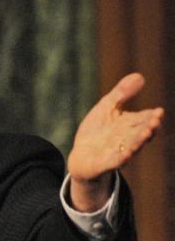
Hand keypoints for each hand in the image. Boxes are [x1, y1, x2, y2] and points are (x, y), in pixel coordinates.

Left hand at [67, 73, 163, 210]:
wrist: (82, 158)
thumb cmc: (97, 131)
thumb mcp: (106, 108)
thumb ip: (121, 93)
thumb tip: (140, 76)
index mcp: (131, 125)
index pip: (145, 120)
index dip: (152, 117)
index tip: (158, 112)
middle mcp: (128, 139)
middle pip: (141, 133)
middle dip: (149, 127)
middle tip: (155, 120)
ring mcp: (118, 152)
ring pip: (132, 147)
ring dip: (139, 141)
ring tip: (146, 133)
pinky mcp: (105, 164)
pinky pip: (115, 162)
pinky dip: (121, 158)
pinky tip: (126, 154)